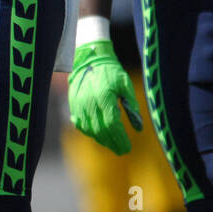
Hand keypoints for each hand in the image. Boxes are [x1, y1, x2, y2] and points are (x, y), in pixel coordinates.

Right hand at [68, 40, 142, 154]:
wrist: (89, 60)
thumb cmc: (111, 72)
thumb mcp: (126, 85)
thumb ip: (132, 106)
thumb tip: (139, 128)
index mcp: (104, 97)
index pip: (112, 124)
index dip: (120, 138)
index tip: (127, 148)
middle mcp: (89, 104)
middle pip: (101, 130)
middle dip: (112, 143)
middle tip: (122, 151)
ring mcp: (79, 106)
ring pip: (90, 130)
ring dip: (102, 140)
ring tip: (112, 144)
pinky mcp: (73, 107)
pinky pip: (81, 125)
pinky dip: (90, 133)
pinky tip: (99, 135)